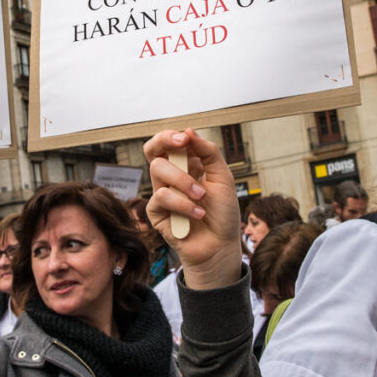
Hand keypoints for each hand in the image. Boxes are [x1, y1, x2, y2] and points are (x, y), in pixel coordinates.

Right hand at [145, 129, 241, 288]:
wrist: (220, 245)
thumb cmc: (223, 213)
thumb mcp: (223, 177)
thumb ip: (208, 153)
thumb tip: (188, 131)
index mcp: (187, 166)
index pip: (168, 143)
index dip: (170, 135)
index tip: (184, 138)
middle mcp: (172, 177)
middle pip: (153, 150)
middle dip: (165, 142)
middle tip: (182, 144)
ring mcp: (162, 194)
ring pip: (158, 170)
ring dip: (184, 181)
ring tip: (202, 197)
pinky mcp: (156, 212)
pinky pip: (161, 197)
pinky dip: (182, 204)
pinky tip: (197, 214)